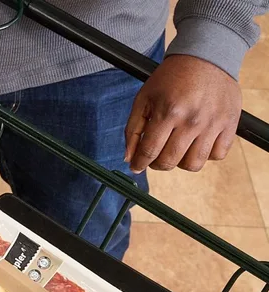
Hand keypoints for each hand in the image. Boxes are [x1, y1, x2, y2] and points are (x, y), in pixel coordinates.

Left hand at [125, 54, 242, 172]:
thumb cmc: (171, 78)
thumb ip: (133, 129)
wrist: (206, 56)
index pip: (150, 152)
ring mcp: (213, 123)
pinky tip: (197, 144)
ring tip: (177, 150)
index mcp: (168, 112)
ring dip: (181, 163)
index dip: (139, 164)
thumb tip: (129, 158)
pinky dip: (206, 155)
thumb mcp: (144, 98)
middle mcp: (192, 120)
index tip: (137, 166)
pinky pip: (218, 155)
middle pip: (170, 161)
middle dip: (157, 164)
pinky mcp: (230, 123)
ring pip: (194, 164)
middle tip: (155, 156)